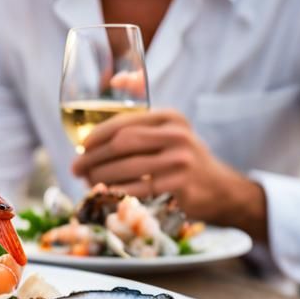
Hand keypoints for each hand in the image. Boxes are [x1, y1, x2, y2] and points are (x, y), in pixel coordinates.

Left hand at [70, 109, 266, 237]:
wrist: (223, 190)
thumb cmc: (184, 161)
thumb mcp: (170, 133)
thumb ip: (140, 123)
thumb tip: (103, 105)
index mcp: (170, 117)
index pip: (123, 123)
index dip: (95, 136)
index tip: (80, 147)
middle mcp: (177, 135)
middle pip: (121, 144)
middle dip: (92, 157)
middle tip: (76, 168)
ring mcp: (181, 161)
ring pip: (126, 167)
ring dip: (100, 177)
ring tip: (88, 182)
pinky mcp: (181, 186)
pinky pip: (138, 189)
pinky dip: (117, 192)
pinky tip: (105, 194)